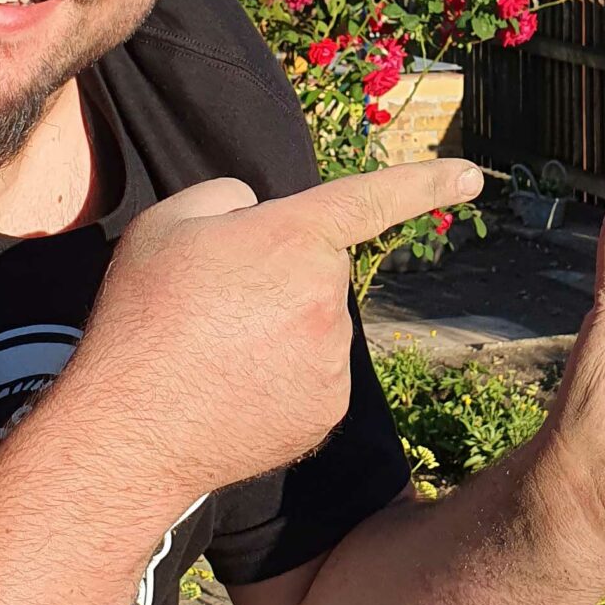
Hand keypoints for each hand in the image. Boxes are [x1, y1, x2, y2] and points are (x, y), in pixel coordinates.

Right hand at [64, 157, 482, 504]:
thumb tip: (258, 213)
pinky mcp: (328, 411)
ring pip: (315, 328)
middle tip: (213, 308)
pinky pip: (313, 378)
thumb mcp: (168, 223)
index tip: (472, 176)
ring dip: (278, 333)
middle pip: (317, 273)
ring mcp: (333, 359)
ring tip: (213, 355)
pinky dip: (281, 381)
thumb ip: (227, 198)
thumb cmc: (143, 317)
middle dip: (279, 280)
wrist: (132, 428)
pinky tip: (233, 391)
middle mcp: (328, 296)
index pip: (372, 198)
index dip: (426, 182)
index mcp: (295, 236)